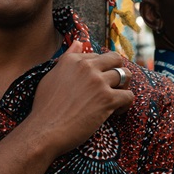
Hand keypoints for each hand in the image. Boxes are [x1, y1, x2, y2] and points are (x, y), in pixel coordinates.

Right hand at [21, 40, 134, 157]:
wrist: (44, 131)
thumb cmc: (44, 107)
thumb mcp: (51, 76)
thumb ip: (67, 58)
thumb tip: (78, 42)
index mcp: (72, 60)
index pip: (97, 56)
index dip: (99, 70)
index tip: (94, 84)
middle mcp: (87, 67)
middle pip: (115, 59)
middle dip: (117, 70)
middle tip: (112, 86)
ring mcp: (98, 82)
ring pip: (125, 75)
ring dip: (123, 87)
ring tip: (114, 99)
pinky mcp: (107, 99)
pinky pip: (129, 95)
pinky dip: (125, 104)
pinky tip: (115, 112)